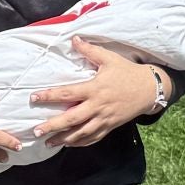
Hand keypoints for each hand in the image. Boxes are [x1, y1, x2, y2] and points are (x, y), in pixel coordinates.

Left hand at [31, 38, 165, 147]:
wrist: (150, 89)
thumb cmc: (127, 72)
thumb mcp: (109, 58)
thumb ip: (90, 50)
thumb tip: (74, 39)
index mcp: (94, 89)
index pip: (67, 93)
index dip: (49, 96)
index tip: (34, 97)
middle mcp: (97, 106)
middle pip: (71, 119)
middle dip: (53, 126)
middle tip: (36, 131)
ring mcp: (104, 119)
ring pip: (81, 133)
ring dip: (64, 139)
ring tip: (48, 142)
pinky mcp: (110, 126)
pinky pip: (93, 138)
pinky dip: (80, 143)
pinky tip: (69, 144)